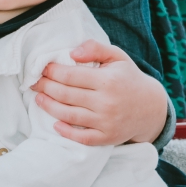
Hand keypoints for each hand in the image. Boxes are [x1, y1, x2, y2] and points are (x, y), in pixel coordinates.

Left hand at [32, 40, 168, 146]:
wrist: (151, 108)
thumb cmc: (129, 78)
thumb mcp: (117, 57)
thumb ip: (95, 48)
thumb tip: (72, 53)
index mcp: (107, 80)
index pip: (70, 76)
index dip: (52, 72)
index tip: (42, 68)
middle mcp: (106, 102)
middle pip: (66, 95)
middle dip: (45, 87)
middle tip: (34, 82)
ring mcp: (106, 122)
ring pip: (69, 115)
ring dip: (49, 107)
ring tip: (39, 98)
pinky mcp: (107, 137)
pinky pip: (82, 138)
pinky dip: (67, 133)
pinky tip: (56, 124)